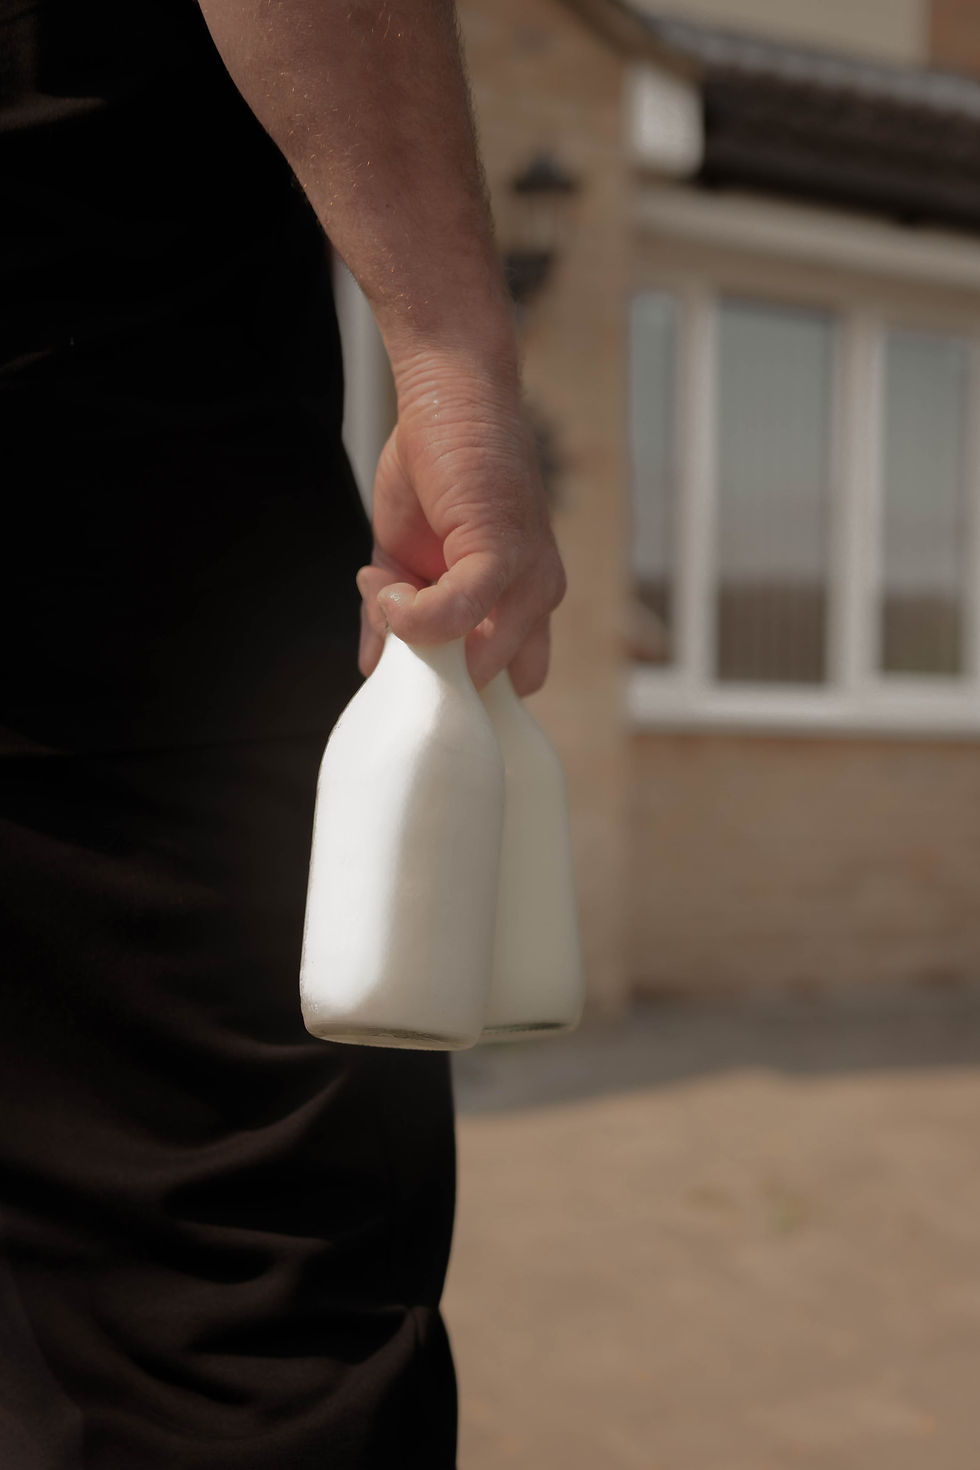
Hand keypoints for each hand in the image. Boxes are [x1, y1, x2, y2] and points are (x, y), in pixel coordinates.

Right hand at [355, 352, 565, 694]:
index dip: (461, 691)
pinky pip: (461, 611)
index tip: (408, 674)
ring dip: (421, 646)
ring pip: (483, 660)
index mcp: (520, 603)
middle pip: (499, 686)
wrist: (450, 392)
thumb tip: (373, 666)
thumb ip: (395, 614)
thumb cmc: (436, 466)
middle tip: (393, 643)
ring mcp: (528, 579)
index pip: (508, 682)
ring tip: (385, 599)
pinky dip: (417, 615)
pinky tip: (388, 588)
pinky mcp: (505, 552)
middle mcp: (536, 598)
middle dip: (442, 682)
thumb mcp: (404, 555)